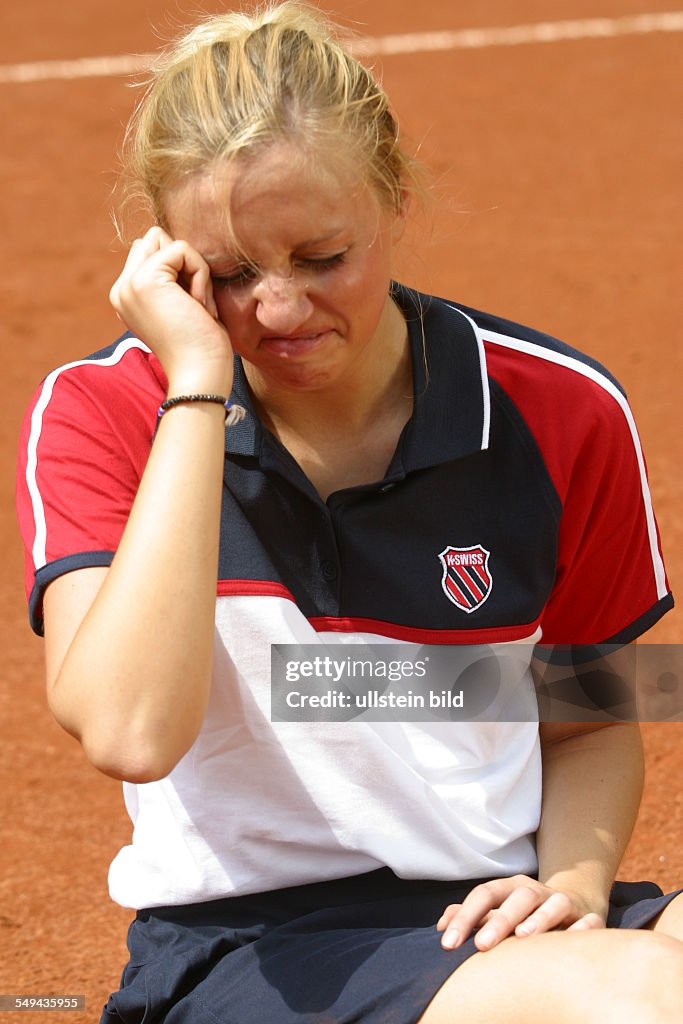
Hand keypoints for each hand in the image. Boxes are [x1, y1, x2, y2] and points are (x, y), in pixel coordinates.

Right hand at [109, 226, 232, 394]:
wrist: (200, 377)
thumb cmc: (202, 348)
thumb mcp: (182, 307)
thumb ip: (172, 279)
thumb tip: (177, 247)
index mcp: (127, 296)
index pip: (150, 250)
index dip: (181, 268)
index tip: (192, 307)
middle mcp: (122, 289)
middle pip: (156, 238)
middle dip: (185, 264)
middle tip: (196, 304)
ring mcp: (129, 284)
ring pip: (168, 241)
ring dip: (194, 270)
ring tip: (198, 307)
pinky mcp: (146, 279)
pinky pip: (182, 249)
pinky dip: (200, 274)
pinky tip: (200, 306)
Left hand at [436, 875, 605, 951]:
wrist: (572, 904)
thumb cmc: (524, 914)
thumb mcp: (497, 911)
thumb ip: (470, 917)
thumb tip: (441, 926)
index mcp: (510, 888)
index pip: (484, 895)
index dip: (465, 916)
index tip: (447, 942)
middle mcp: (536, 891)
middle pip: (518, 897)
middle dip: (499, 920)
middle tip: (480, 945)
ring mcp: (563, 903)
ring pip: (553, 904)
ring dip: (539, 919)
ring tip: (522, 937)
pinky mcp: (589, 918)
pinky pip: (588, 922)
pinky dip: (580, 930)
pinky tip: (569, 942)